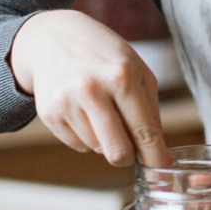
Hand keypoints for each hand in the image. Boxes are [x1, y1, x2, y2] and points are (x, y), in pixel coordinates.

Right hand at [8, 9, 170, 167]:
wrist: (54, 37)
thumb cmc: (104, 55)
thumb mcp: (137, 70)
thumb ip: (151, 110)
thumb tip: (156, 150)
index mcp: (121, 77)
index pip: (144, 131)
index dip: (156, 157)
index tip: (162, 171)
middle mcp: (92, 90)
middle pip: (117, 152)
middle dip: (130, 157)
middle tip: (133, 146)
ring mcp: (66, 103)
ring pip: (97, 150)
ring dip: (106, 141)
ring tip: (103, 111)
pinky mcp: (48, 114)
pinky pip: (77, 146)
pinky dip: (87, 137)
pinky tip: (84, 112)